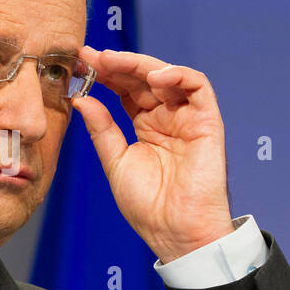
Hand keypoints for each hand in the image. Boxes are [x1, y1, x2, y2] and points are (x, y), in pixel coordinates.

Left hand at [72, 47, 233, 263]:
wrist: (176, 232)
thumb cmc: (148, 206)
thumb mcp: (115, 162)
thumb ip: (102, 129)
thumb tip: (81, 99)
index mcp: (145, 126)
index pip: (125, 89)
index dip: (105, 74)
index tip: (81, 61)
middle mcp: (167, 117)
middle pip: (142, 79)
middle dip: (117, 64)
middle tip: (92, 56)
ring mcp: (187, 118)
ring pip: (168, 76)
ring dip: (141, 64)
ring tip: (113, 62)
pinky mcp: (208, 122)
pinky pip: (199, 87)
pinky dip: (178, 75)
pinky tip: (154, 77)